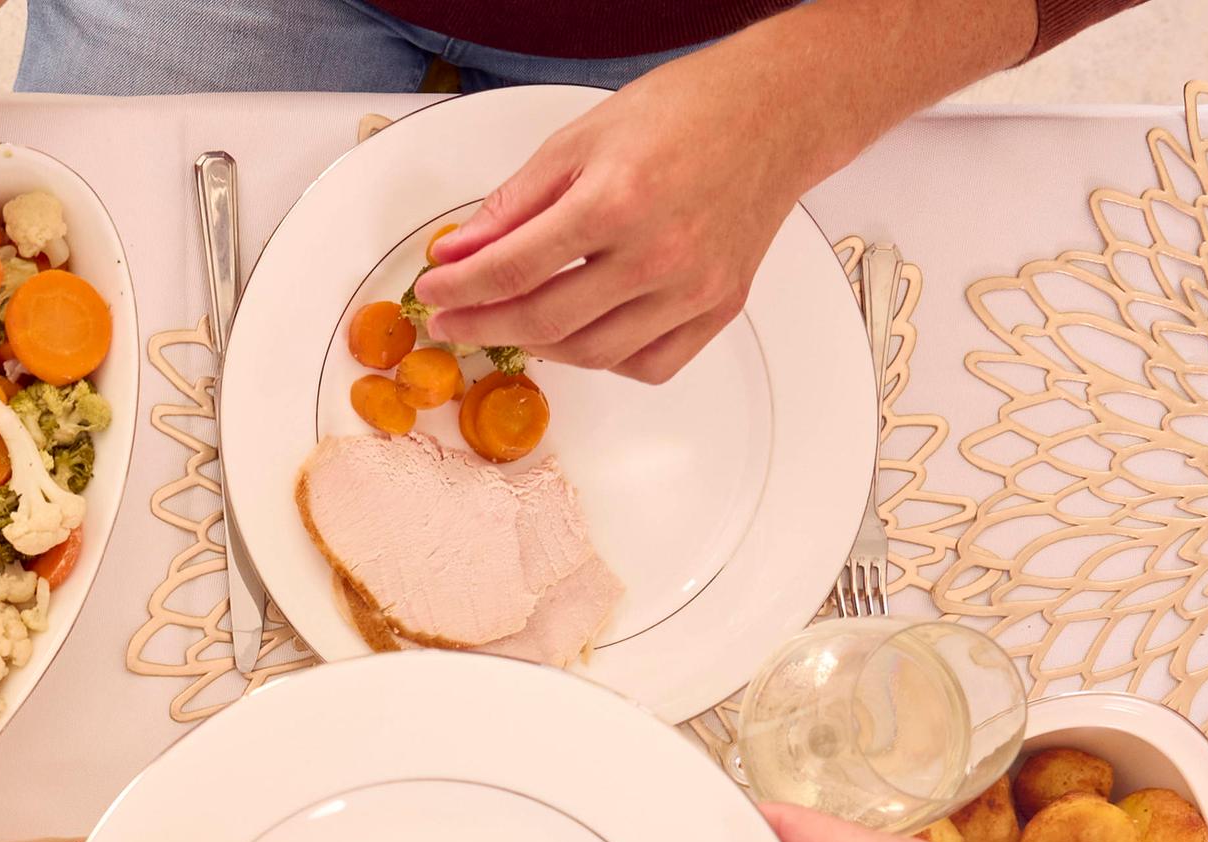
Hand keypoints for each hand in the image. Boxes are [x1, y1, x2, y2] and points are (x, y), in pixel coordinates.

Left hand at [407, 52, 818, 378]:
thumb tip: (460, 252)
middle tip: (453, 321)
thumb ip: (514, 203)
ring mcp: (694, 289)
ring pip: (595, 354)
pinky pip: (650, 364)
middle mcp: (659, 253)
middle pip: (547, 321)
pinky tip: (582, 333)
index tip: (433, 293)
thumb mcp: (580, 138)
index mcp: (617, 200)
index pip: (514, 268)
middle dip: (485, 327)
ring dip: (540, 346)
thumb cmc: (685, 112)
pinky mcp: (719, 307)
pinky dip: (607, 360)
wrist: (774, 113)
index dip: (460, 289)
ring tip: (512, 324)